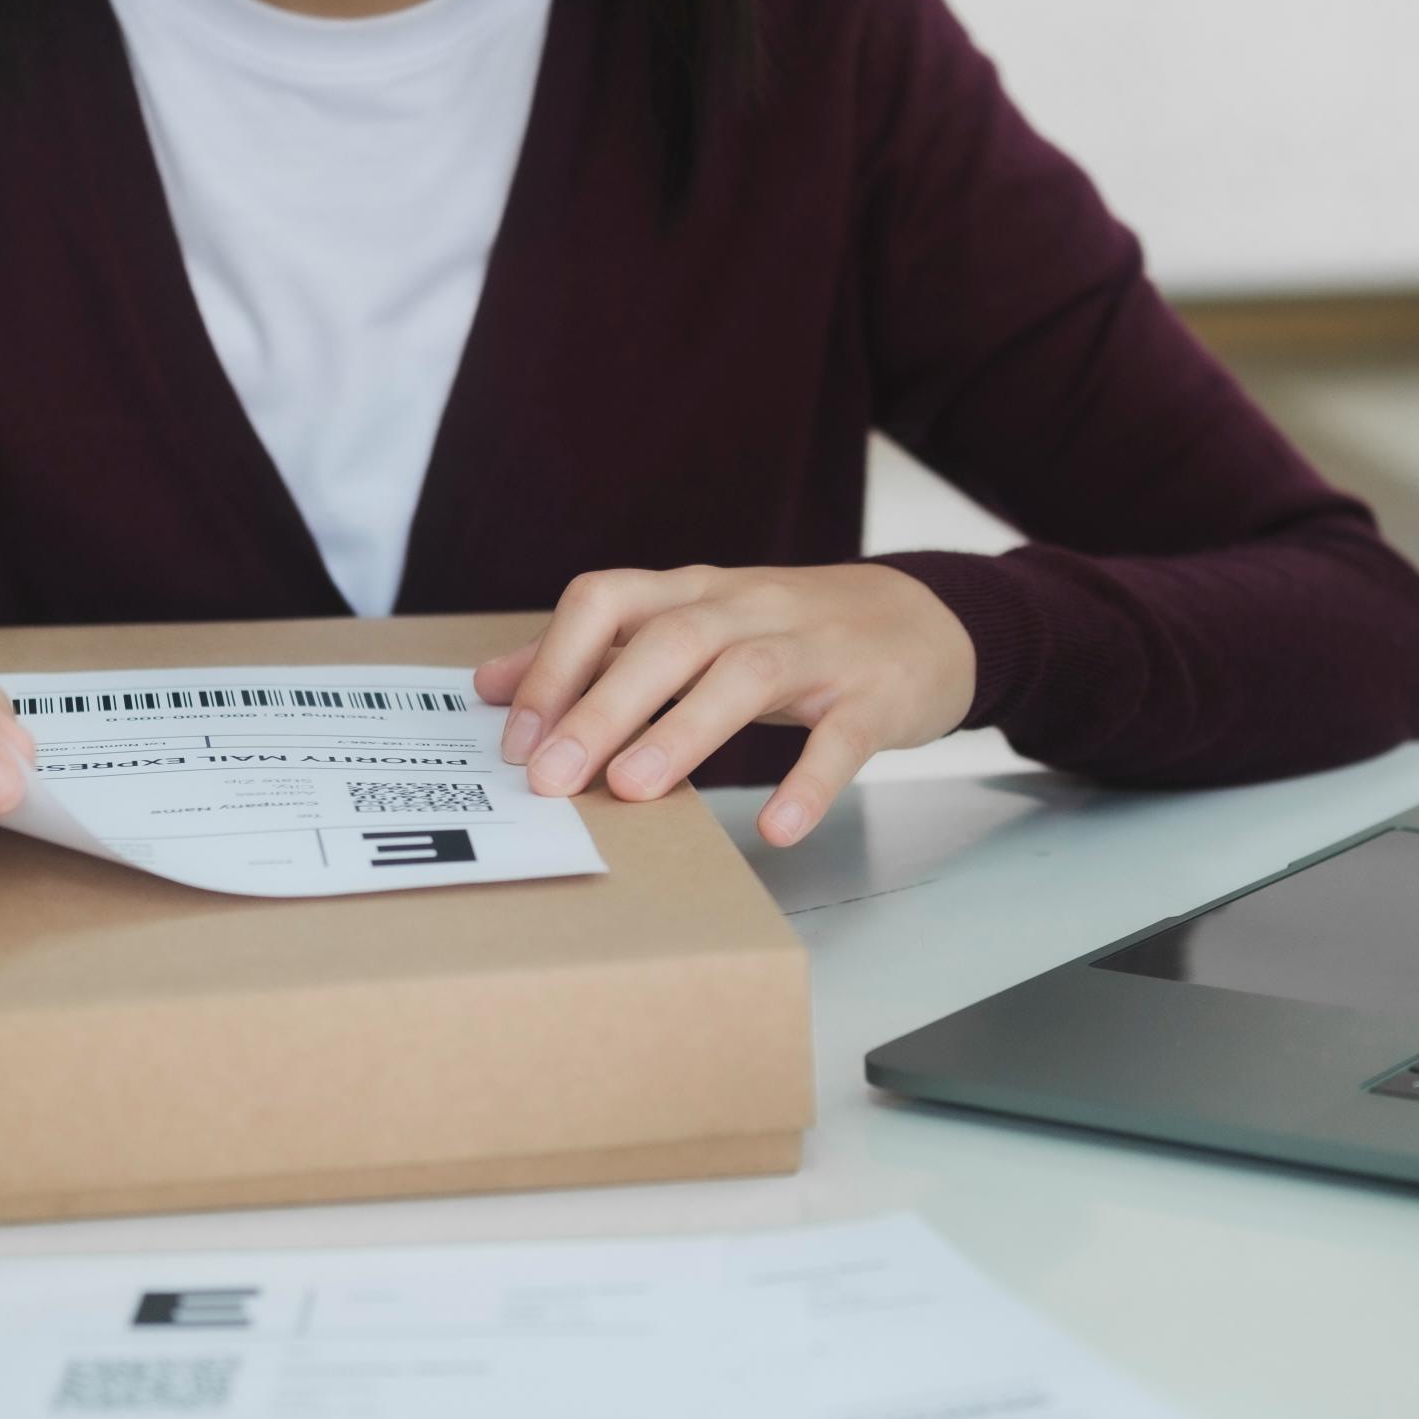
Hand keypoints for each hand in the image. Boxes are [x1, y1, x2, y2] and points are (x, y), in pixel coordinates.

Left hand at [474, 564, 974, 846]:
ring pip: (744, 675)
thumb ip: (596, 654)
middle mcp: (749, 608)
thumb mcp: (694, 626)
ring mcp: (816, 649)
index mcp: (696, 593)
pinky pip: (842, 738)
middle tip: (551, 778)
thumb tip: (489, 686)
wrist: (929, 619)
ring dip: (683, 731)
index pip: (608, 601)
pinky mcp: (875, 696)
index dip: (554, 663)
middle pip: (668, 639)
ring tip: (634, 791)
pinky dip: (808, 782)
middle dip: (600, 706)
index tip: (514, 738)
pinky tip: (775, 826)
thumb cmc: (790, 633)